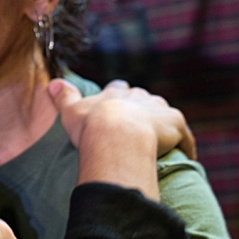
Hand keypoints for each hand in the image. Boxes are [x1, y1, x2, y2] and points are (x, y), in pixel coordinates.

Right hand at [47, 78, 193, 160]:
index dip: (118, 96)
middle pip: (143, 98)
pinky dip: (185, 145)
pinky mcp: (176, 125)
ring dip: (162, 124)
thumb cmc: (92, 126)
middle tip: (136, 126)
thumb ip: (63, 96)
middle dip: (141, 109)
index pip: (119, 88)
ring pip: (163, 113)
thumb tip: (52, 82)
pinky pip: (184, 136)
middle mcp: (139, 97)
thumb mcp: (71, 110)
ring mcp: (159, 110)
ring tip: (160, 141)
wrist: (118, 136)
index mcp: (116, 93)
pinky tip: (186, 156)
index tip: (115, 104)